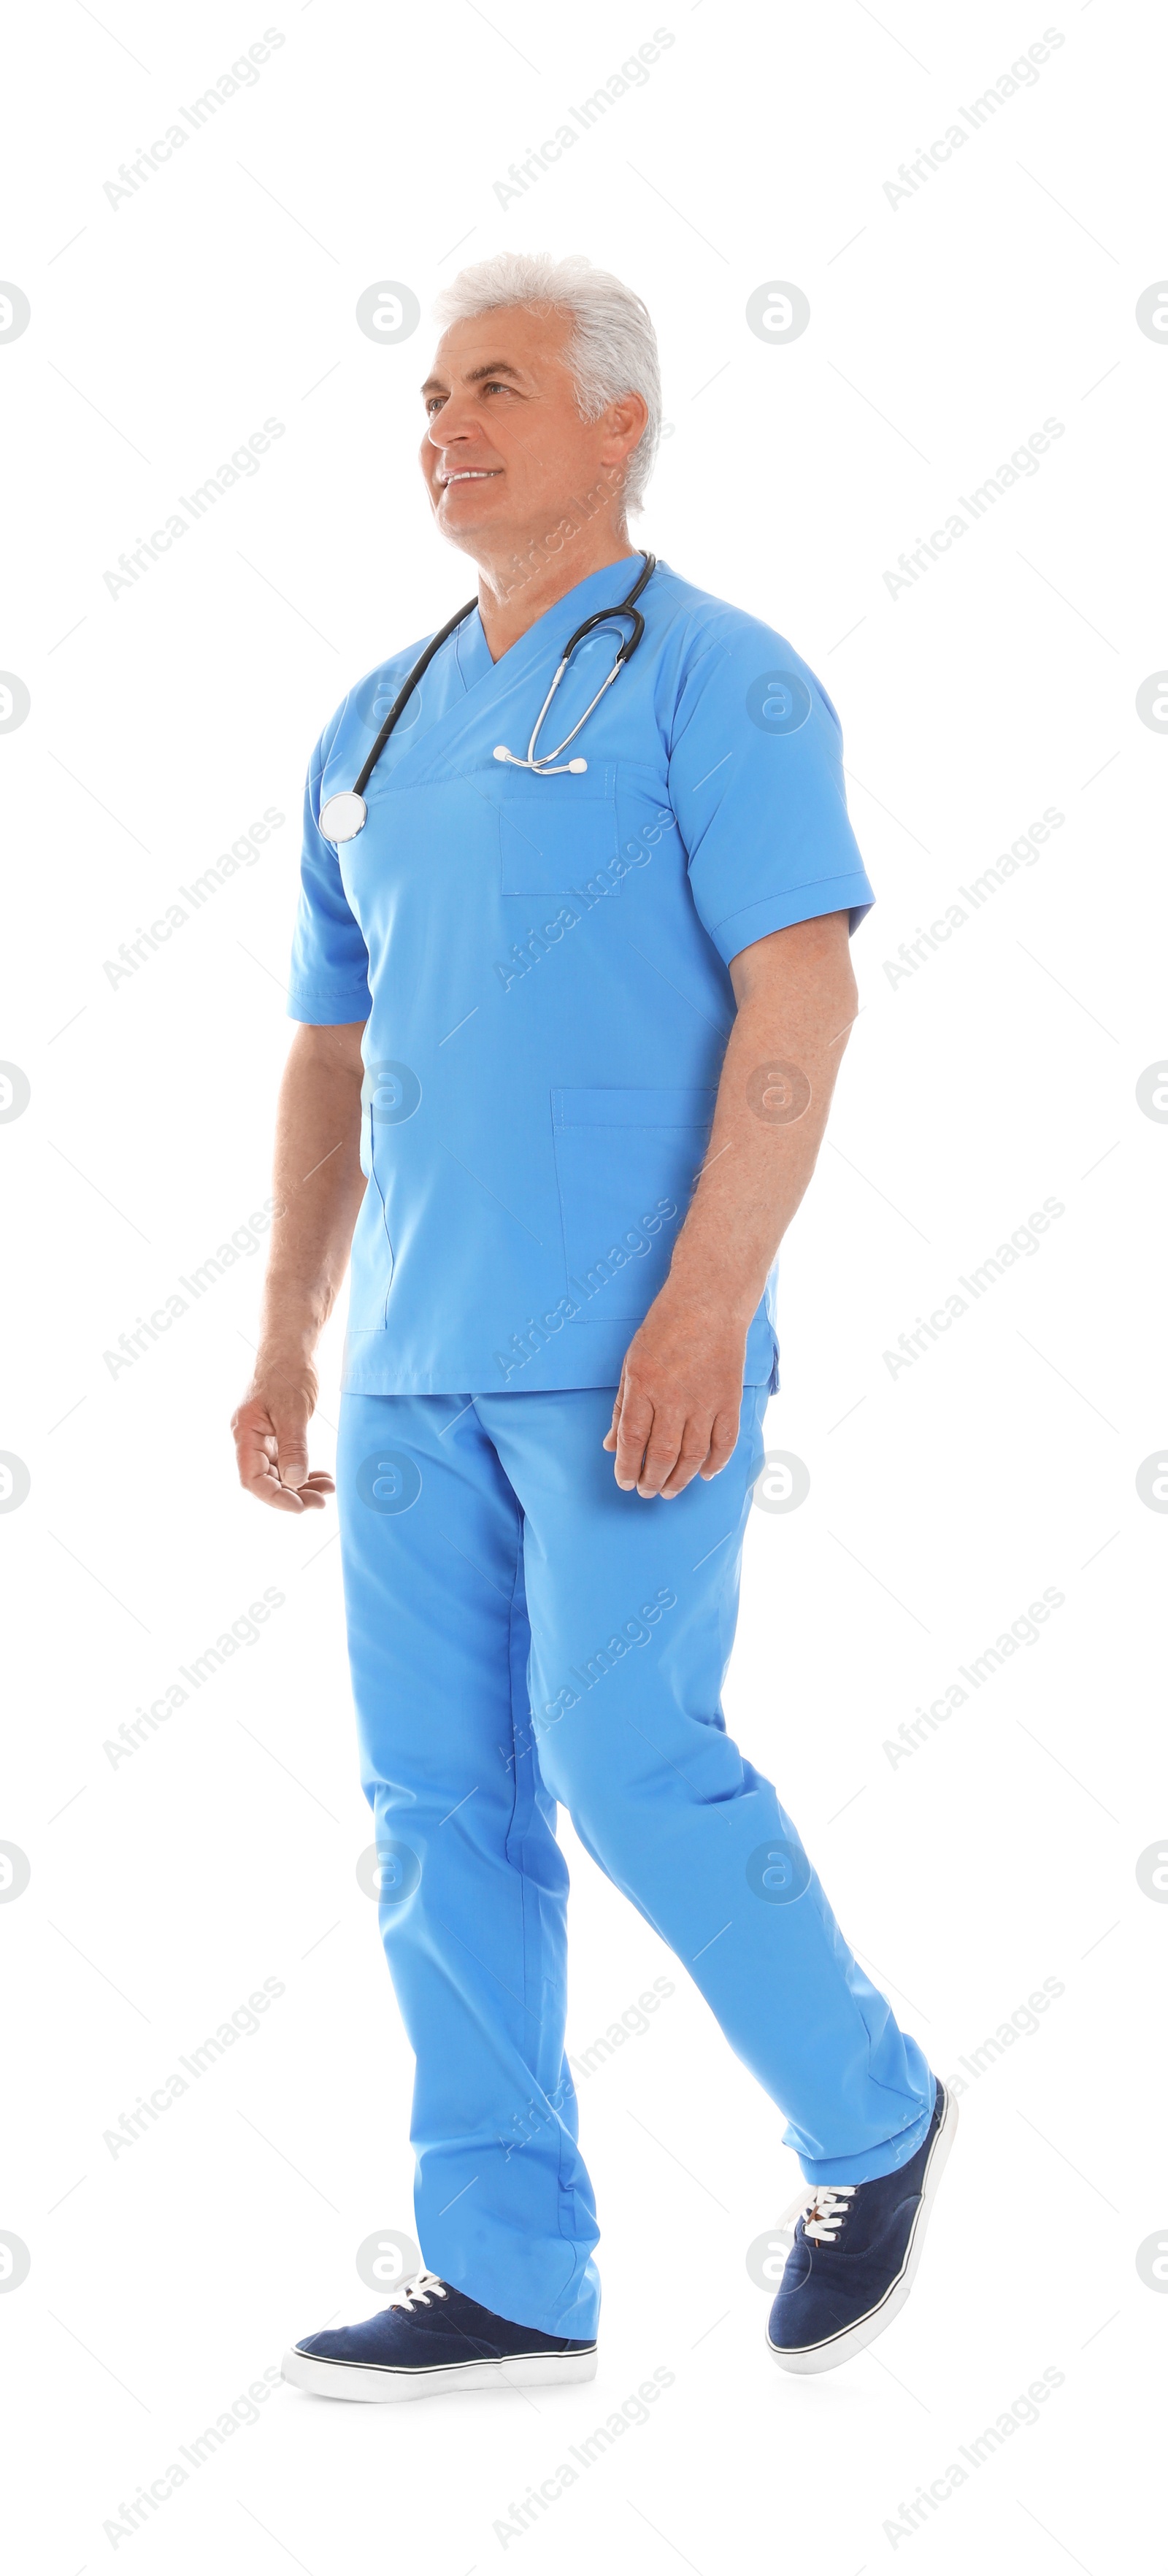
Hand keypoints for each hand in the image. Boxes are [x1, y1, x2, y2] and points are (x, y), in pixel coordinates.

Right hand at [231, 1349, 335, 1513]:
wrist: (291, 1349)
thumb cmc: (287, 1373)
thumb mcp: (292, 1410)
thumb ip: (293, 1446)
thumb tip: (294, 1482)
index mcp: (245, 1434)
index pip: (253, 1479)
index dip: (275, 1497)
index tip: (300, 1506)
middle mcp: (250, 1441)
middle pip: (266, 1482)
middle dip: (293, 1495)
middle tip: (321, 1502)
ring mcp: (263, 1440)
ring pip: (279, 1475)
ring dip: (302, 1487)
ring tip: (328, 1489)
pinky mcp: (277, 1436)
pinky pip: (287, 1464)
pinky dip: (304, 1473)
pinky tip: (322, 1478)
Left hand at [603, 1287, 746, 1497]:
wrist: (709, 1302)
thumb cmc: (665, 1329)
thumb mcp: (631, 1363)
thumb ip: (622, 1407)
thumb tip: (611, 1446)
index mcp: (643, 1385)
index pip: (632, 1440)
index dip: (627, 1468)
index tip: (625, 1483)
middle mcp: (674, 1397)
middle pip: (662, 1454)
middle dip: (652, 1480)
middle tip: (647, 1491)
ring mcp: (705, 1400)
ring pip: (693, 1455)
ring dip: (680, 1479)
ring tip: (670, 1490)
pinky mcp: (730, 1400)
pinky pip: (725, 1442)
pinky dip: (717, 1463)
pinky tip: (706, 1474)